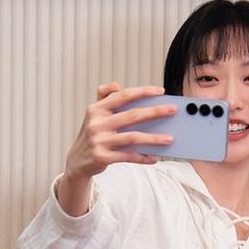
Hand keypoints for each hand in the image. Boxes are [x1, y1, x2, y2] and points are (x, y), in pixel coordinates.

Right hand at [57, 83, 174, 215]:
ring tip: (170, 139)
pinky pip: (128, 156)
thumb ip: (105, 98)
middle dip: (155, 112)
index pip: (123, 96)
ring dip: (153, 139)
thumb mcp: (94, 115)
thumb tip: (116, 85)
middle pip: (132, 115)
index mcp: (96, 109)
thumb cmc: (92, 136)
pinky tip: (155, 157)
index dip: (143, 92)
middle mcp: (97, 123)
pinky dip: (143, 157)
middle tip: (173, 110)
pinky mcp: (102, 158)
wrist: (76, 163)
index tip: (161, 91)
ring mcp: (99, 141)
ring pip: (133, 137)